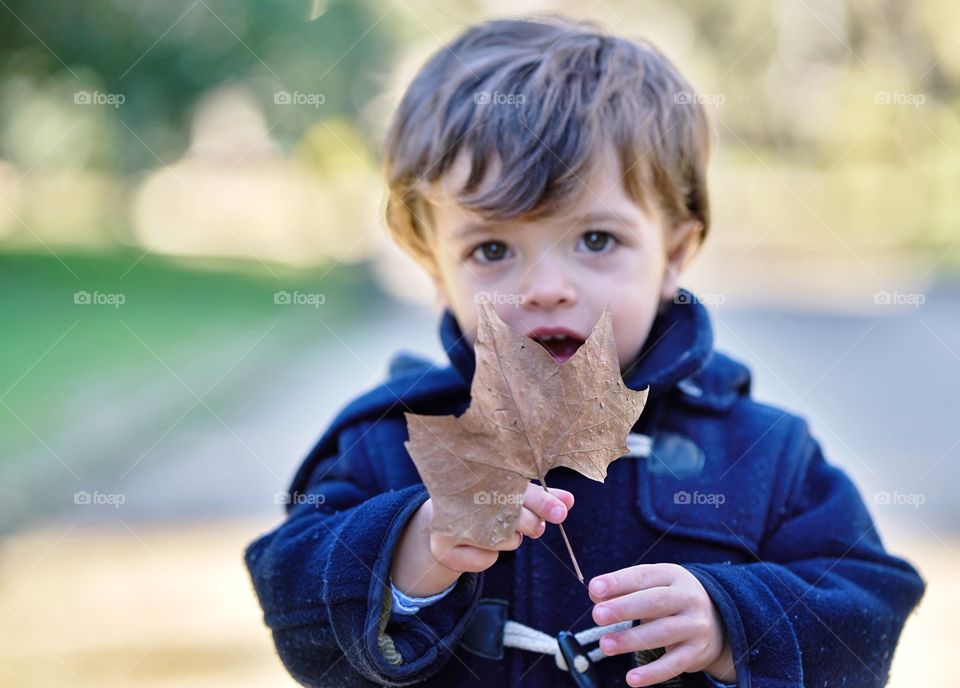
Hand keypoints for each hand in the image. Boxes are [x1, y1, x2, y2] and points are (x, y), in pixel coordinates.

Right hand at [391, 482, 573, 596]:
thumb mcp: (511, 496)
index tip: (563, 510)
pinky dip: (489, 557)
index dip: (542, 500)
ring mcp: (450, 522)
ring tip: (498, 530)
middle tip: (538, 527)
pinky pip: (485, 559)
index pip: (516, 487)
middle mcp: (461, 496)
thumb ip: (540, 499)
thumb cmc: (485, 504)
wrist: (440, 522)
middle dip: (531, 523)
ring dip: (509, 539)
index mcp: (481, 476)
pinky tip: (478, 546)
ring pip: (501, 540)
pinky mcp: (443, 547)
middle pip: (509, 515)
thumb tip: (569, 501)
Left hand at [588, 563, 735, 686]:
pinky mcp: (697, 652)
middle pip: (655, 602)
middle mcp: (687, 598)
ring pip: (663, 632)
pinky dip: (653, 673)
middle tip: (597, 615)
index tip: (594, 589)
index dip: (618, 582)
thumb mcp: (652, 587)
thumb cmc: (670, 600)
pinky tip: (632, 679)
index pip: (643, 576)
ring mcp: (694, 625)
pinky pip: (674, 664)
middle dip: (624, 608)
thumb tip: (595, 595)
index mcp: (672, 575)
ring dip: (631, 639)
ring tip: (605, 645)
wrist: (718, 620)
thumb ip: (623, 589)